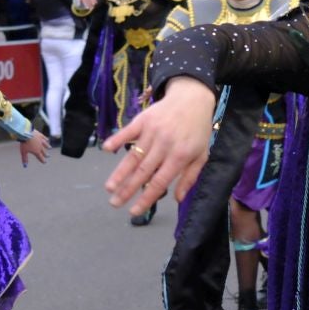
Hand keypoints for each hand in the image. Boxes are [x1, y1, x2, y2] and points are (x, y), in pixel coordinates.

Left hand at [19, 131, 49, 164]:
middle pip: (44, 151)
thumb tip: (25, 166)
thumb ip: (25, 159)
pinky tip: (47, 140)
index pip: (41, 157)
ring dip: (48, 146)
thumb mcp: (23, 152)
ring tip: (50, 148)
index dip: (43, 160)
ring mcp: (41, 140)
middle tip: (48, 156)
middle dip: (46, 154)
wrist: (26, 133)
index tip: (45, 162)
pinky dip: (46, 139)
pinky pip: (44, 138)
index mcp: (36, 151)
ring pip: (45, 144)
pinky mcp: (40, 135)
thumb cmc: (24, 143)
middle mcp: (40, 146)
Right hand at [102, 76, 216, 213]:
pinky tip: (107, 150)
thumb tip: (177, 199)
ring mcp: (152, 131)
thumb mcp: (201, 155)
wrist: (192, 98)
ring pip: (133, 156)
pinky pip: (128, 131)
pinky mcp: (143, 119)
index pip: (159, 182)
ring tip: (109, 187)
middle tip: (114, 204)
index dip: (146, 199)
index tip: (134, 211)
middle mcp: (164, 145)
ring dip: (119, 173)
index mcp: (180, 156)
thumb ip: (189, 177)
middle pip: (143, 172)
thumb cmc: (198, 130)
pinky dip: (117, 140)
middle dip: (127, 190)